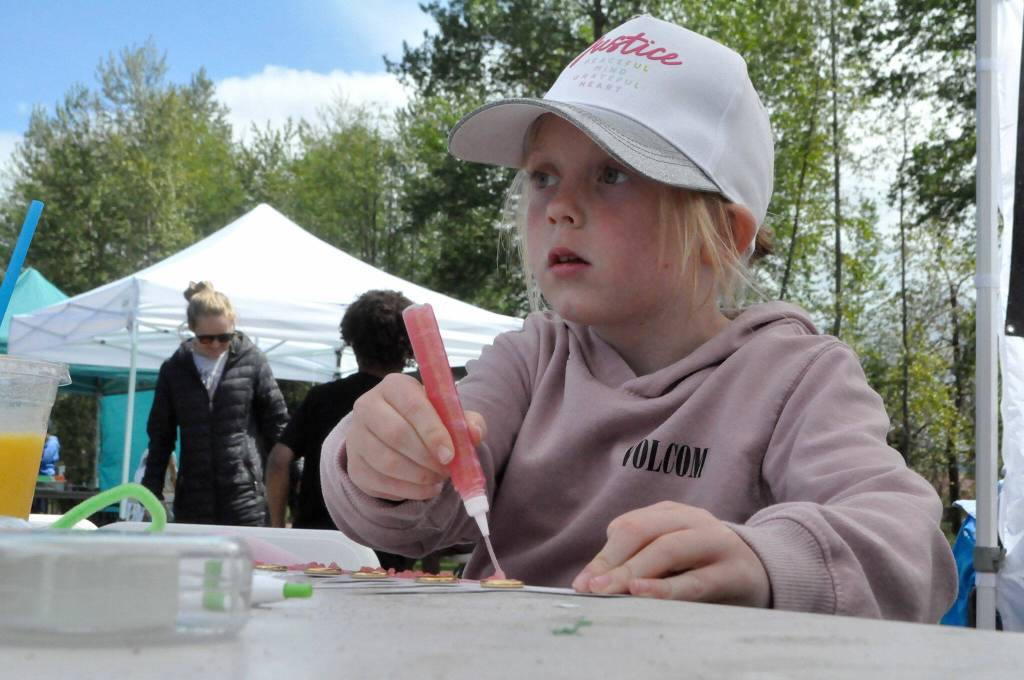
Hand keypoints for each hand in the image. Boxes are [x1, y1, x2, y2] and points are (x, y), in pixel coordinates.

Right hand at [346, 373, 486, 501]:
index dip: (433, 432)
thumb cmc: (426, 422)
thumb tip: (474, 434)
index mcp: (394, 386)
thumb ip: (466, 421)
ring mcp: (357, 437)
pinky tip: (426, 488)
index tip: (450, 454)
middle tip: (446, 469)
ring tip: (438, 478)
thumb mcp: (449, 415)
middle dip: (426, 457)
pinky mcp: (354, 465)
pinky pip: (381, 482)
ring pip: (387, 462)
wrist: (394, 438)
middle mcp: (368, 406)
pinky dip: (409, 490)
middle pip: (396, 433)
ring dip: (419, 476)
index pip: (413, 406)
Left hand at [571, 501, 769, 606]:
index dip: (603, 554)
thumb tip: (592, 581)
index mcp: (672, 513)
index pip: (629, 526)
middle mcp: (692, 520)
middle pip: (642, 530)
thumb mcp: (671, 556)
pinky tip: (641, 592)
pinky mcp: (733, 571)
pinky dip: (665, 587)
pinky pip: (694, 580)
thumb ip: (639, 561)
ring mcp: (715, 542)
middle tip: (590, 588)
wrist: (766, 570)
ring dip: (632, 571)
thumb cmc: (706, 566)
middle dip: (612, 560)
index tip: (582, 582)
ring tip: (608, 591)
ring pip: (666, 550)